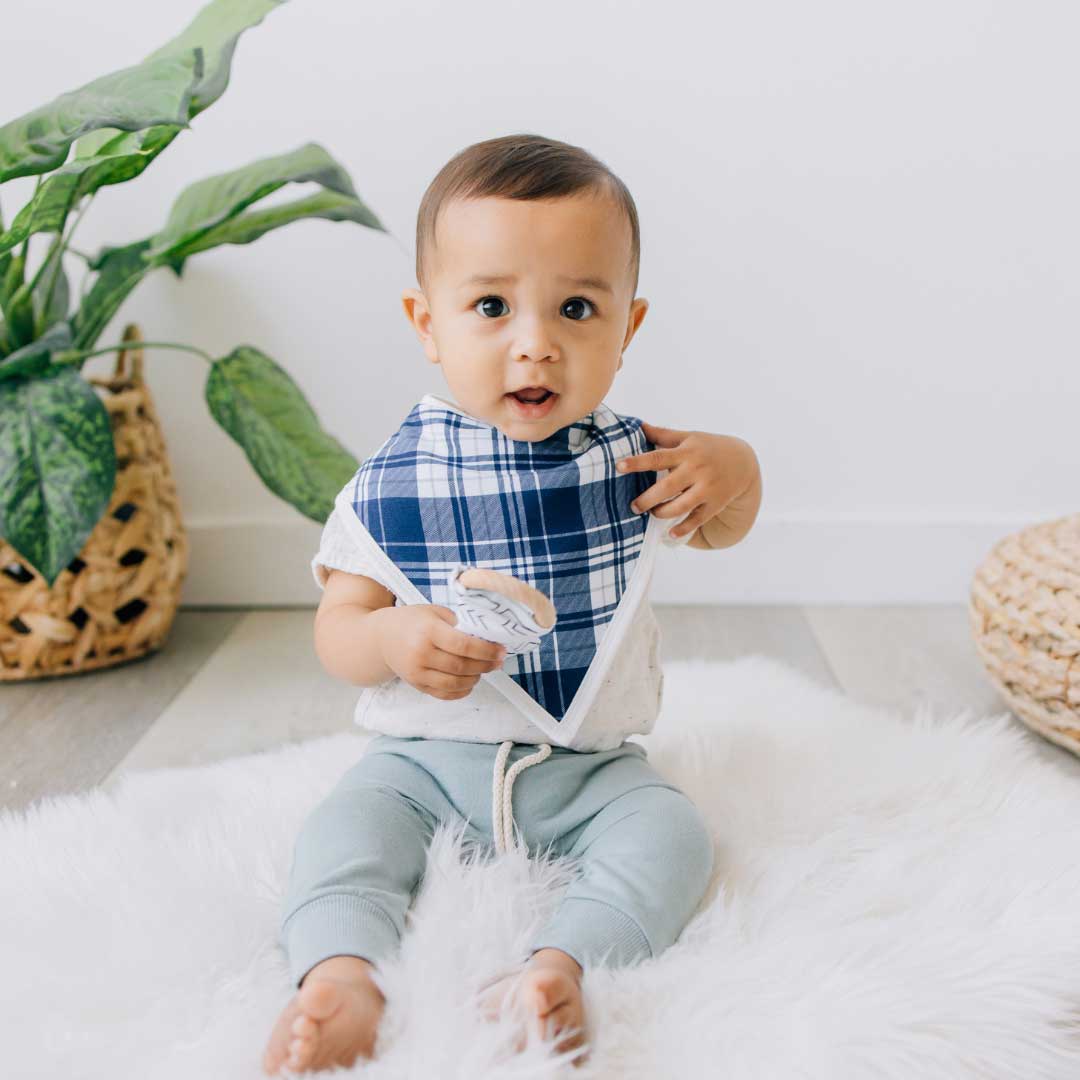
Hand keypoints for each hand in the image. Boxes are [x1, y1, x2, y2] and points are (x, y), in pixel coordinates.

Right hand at [377, 605, 506, 699]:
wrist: (381, 638)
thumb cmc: (412, 621)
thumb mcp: (434, 612)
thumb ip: (458, 623)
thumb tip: (486, 637)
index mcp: (428, 631)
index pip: (463, 645)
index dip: (486, 650)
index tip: (501, 650)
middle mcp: (421, 653)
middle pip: (461, 666)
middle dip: (485, 665)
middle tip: (498, 661)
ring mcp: (417, 672)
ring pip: (454, 683)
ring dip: (475, 679)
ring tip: (483, 670)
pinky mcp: (416, 685)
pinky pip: (444, 694)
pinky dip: (461, 692)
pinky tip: (470, 682)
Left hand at [616, 421, 761, 543]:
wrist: (743, 461)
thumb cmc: (708, 448)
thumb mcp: (688, 437)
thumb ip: (663, 434)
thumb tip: (638, 426)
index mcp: (686, 452)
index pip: (657, 457)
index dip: (637, 462)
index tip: (618, 466)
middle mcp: (696, 470)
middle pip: (667, 487)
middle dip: (647, 499)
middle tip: (633, 506)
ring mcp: (707, 488)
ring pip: (681, 505)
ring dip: (662, 513)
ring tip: (651, 514)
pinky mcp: (715, 504)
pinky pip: (697, 519)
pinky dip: (683, 528)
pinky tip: (670, 533)